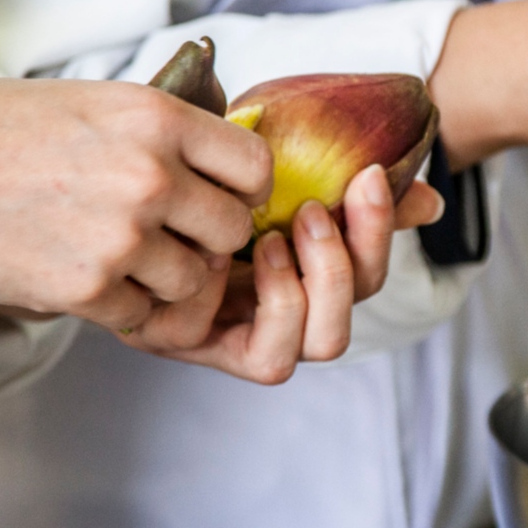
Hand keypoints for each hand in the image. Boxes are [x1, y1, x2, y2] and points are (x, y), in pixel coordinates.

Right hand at [0, 77, 269, 332]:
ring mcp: (120, 235)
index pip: (255, 167)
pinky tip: (84, 278)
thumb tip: (209, 154)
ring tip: (118, 258)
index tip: (216, 197)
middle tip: (166, 237)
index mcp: (156, 118)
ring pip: (192, 282)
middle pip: (232, 231)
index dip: (241, 189)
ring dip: (163, 280)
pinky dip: (119, 307)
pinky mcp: (84, 288)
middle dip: (206, 240)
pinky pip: (140, 314)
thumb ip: (152, 129)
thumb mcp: (84, 100)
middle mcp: (150, 175)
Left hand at [119, 165, 442, 381]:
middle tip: (315, 210)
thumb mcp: (263, 171)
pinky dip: (266, 304)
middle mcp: (266, 318)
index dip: (379, 234)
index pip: (365, 277)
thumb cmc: (181, 175)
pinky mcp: (188, 343)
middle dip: (346, 268)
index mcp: (291, 277)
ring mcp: (229, 338)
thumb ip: (339, 183)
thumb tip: (429, 202)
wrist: (98, 176)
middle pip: (342, 329)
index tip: (366, 176)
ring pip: (309, 352)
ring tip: (276, 235)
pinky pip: (257, 356)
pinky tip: (238, 254)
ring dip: (311, 290)